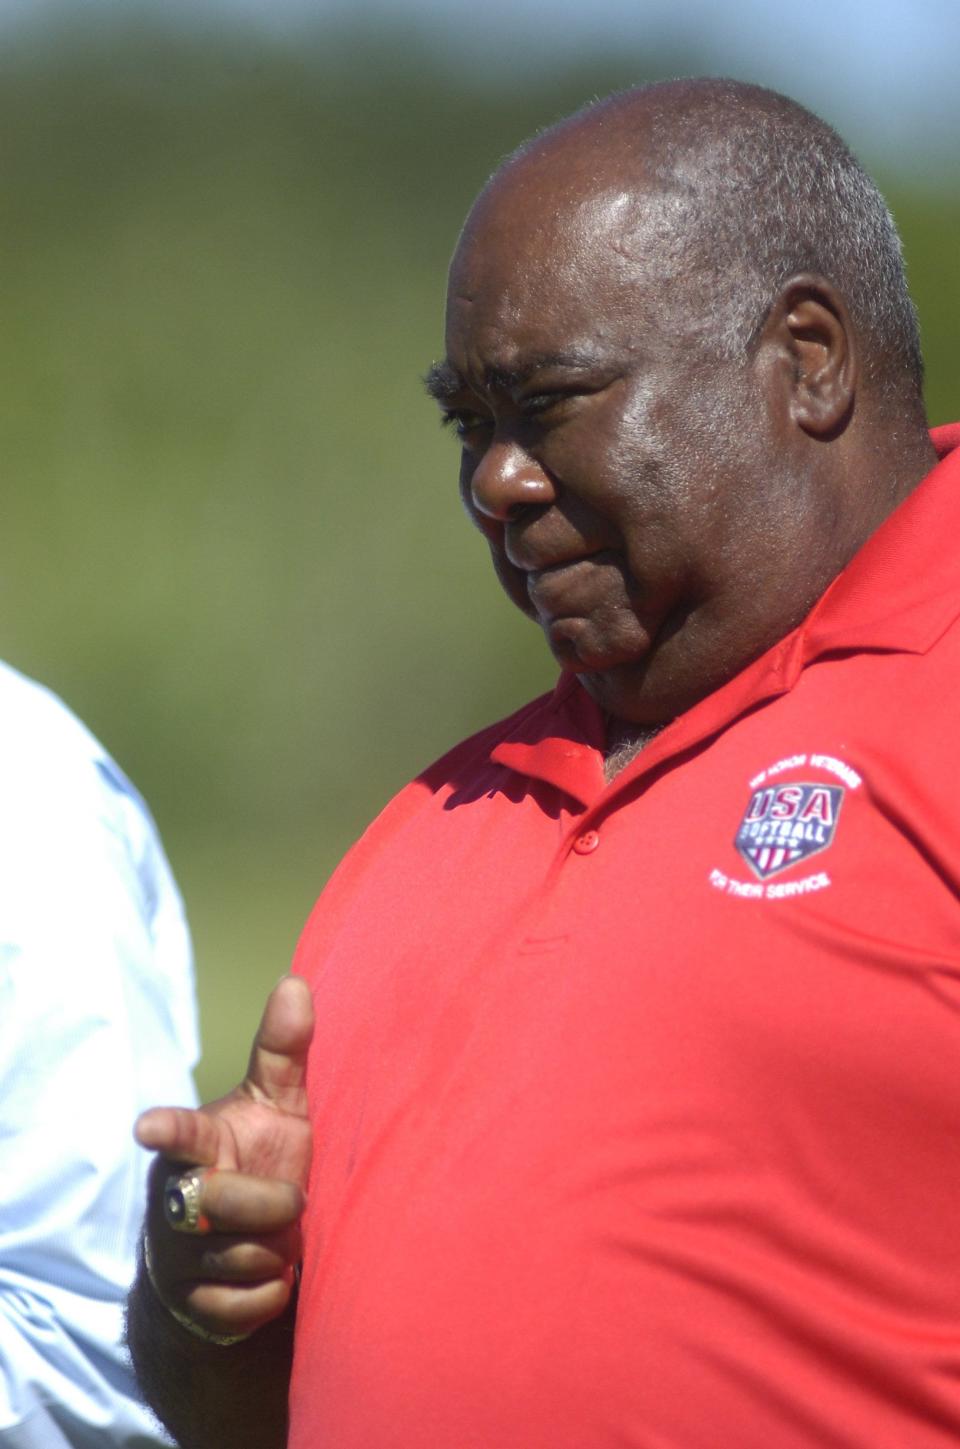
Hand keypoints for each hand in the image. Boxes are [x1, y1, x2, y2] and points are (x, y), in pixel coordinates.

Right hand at [134, 975, 313, 1341]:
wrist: (242, 1253)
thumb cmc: (260, 1160)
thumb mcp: (279, 1107)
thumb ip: (283, 1051)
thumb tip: (295, 981)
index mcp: (196, 1145)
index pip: (181, 1135)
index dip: (168, 1131)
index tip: (147, 1127)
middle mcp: (174, 1198)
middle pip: (224, 1201)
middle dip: (272, 1203)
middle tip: (293, 1199)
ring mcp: (176, 1254)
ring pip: (242, 1257)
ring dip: (276, 1251)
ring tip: (275, 1237)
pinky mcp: (190, 1305)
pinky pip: (246, 1304)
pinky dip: (270, 1292)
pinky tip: (268, 1274)